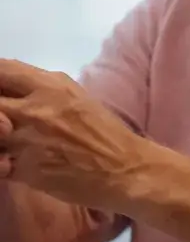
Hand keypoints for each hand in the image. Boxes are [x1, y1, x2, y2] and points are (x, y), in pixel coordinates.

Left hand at [0, 59, 144, 208]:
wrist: (125, 171)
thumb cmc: (103, 133)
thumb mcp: (74, 96)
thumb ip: (39, 88)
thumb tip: (9, 86)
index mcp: (49, 86)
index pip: (1, 70)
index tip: (1, 93)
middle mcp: (35, 109)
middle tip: (5, 122)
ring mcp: (27, 140)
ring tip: (8, 144)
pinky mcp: (24, 170)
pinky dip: (0, 164)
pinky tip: (11, 165)